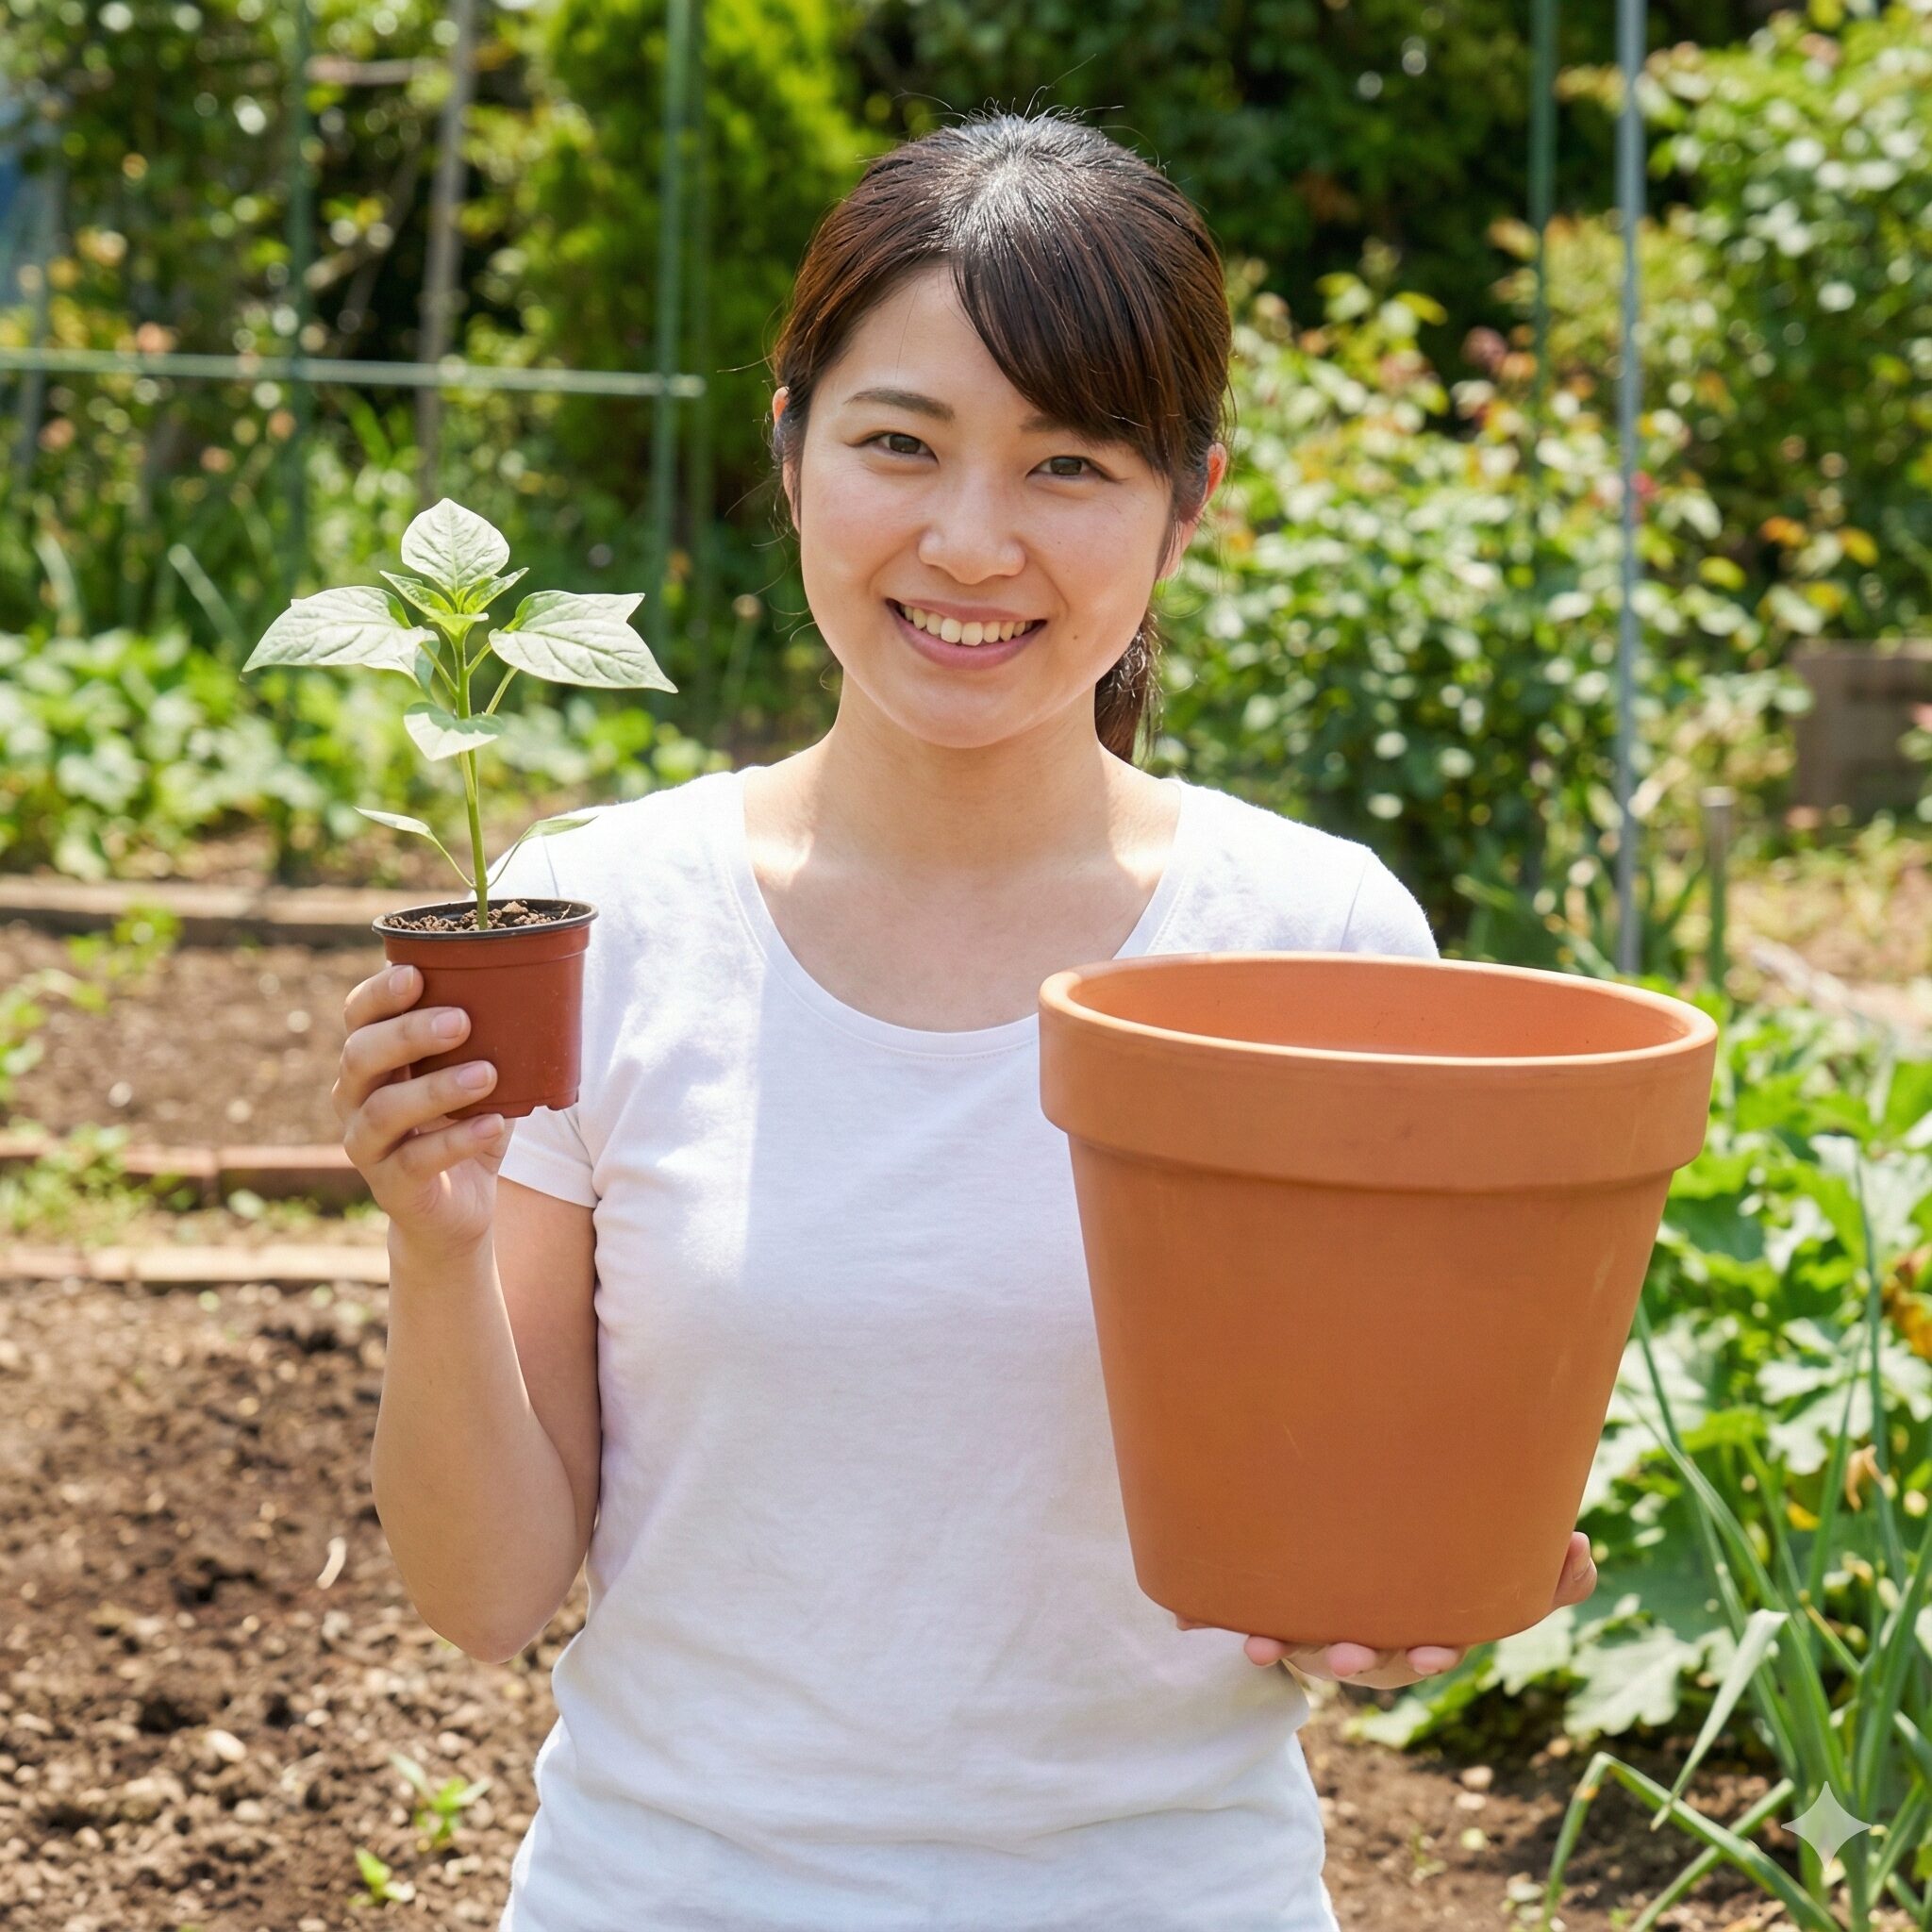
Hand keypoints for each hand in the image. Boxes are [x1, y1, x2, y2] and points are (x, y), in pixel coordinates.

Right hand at [333, 961, 508, 1254]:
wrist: (456, 1211)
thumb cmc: (466, 1126)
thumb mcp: (479, 1078)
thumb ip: (492, 1040)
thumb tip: (544, 990)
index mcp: (373, 1062)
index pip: (358, 1017)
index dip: (378, 994)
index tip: (415, 974)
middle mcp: (354, 1099)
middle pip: (359, 1057)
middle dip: (407, 1034)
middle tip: (460, 1021)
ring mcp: (366, 1145)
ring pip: (382, 1111)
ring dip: (435, 1088)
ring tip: (486, 1074)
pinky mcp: (391, 1186)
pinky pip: (415, 1161)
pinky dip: (457, 1140)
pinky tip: (493, 1124)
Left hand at [1175, 1530, 1598, 1690]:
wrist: (1329, 1535)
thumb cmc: (1426, 1549)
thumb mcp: (1488, 1560)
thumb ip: (1546, 1567)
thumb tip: (1582, 1548)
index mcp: (1417, 1625)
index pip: (1428, 1646)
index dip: (1430, 1651)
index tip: (1436, 1650)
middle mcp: (1365, 1633)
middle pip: (1361, 1662)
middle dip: (1356, 1660)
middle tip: (1348, 1651)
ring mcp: (1316, 1621)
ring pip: (1299, 1647)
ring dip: (1281, 1648)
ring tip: (1259, 1646)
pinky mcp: (1266, 1604)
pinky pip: (1239, 1616)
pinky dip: (1210, 1619)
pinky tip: (1183, 1619)